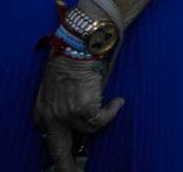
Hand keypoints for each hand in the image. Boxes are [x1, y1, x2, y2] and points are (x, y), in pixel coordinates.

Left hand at [33, 54, 122, 170]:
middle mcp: (51, 117)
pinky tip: (117, 101)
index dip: (60, 153)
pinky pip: (101, 120)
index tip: (66, 162)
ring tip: (114, 105)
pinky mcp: (83, 110)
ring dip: (103, 119)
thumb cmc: (72, 60)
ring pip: (88, 131)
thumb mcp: (59, 88)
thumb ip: (63, 106)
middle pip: (59, 151)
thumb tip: (78, 122)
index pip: (49, 140)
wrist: (79, 45)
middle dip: (68, 166)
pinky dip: (112, 111)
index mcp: (42, 113)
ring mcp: (66, 115)